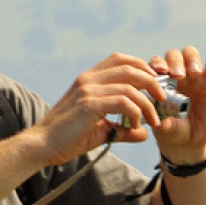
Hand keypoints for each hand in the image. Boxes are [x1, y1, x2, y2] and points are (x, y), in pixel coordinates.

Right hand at [34, 52, 168, 165]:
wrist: (43, 146)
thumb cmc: (69, 138)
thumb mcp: (101, 131)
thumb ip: (123, 129)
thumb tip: (144, 133)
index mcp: (89, 79)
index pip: (120, 59)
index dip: (142, 67)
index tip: (156, 84)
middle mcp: (88, 79)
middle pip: (130, 67)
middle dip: (152, 82)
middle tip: (162, 100)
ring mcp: (88, 90)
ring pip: (130, 86)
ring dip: (148, 104)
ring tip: (153, 121)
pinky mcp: (89, 104)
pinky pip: (123, 101)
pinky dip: (136, 113)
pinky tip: (136, 126)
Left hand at [149, 46, 205, 164]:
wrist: (190, 140)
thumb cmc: (172, 130)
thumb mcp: (166, 129)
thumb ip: (163, 124)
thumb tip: (161, 122)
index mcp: (159, 81)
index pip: (155, 64)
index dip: (157, 64)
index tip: (160, 71)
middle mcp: (174, 73)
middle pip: (173, 55)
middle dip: (175, 62)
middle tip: (178, 76)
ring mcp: (193, 74)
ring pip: (190, 54)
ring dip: (191, 60)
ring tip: (194, 73)